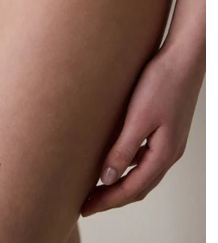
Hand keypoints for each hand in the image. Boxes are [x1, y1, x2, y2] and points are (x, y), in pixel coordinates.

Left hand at [80, 43, 203, 216]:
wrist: (183, 58)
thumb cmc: (162, 83)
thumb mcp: (138, 117)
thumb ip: (123, 149)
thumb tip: (107, 178)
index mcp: (163, 154)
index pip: (132, 189)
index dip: (107, 201)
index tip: (85, 209)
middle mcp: (169, 153)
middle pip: (138, 186)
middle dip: (112, 197)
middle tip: (86, 204)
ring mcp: (169, 142)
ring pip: (142, 173)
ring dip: (120, 182)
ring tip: (96, 186)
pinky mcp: (165, 129)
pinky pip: (144, 157)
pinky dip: (128, 165)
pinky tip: (113, 158)